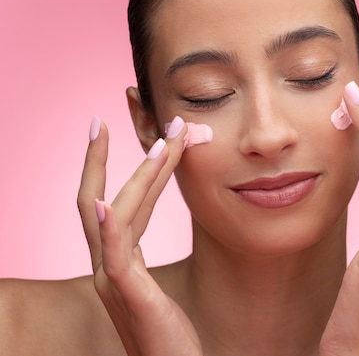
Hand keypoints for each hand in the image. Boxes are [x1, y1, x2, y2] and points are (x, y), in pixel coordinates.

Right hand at [77, 116, 201, 355]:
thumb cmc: (168, 335)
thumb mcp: (154, 287)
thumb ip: (142, 257)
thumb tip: (144, 227)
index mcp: (116, 262)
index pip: (109, 205)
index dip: (114, 168)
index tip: (122, 132)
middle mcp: (107, 267)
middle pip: (98, 201)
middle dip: (106, 158)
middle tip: (115, 116)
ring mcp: (113, 280)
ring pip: (114, 215)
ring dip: (138, 175)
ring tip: (161, 142)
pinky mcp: (128, 294)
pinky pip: (115, 253)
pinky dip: (108, 225)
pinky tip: (105, 200)